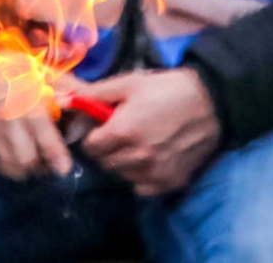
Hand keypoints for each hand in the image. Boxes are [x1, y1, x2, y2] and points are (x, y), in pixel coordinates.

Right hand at [0, 59, 77, 181]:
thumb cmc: (15, 69)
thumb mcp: (44, 72)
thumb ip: (70, 90)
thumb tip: (94, 104)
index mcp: (28, 102)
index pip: (45, 140)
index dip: (57, 159)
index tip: (64, 167)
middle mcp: (7, 119)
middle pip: (27, 160)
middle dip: (42, 168)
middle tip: (49, 164)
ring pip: (10, 166)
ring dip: (25, 170)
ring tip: (32, 161)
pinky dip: (6, 167)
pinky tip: (13, 158)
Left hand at [77, 67, 221, 195]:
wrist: (211, 104)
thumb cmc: (166, 89)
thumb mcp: (128, 84)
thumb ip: (93, 94)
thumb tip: (61, 99)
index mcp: (124, 131)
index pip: (90, 147)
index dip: (92, 135)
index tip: (101, 127)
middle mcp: (138, 157)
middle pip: (105, 163)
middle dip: (105, 149)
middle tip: (118, 134)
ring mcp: (156, 173)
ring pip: (122, 176)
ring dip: (122, 163)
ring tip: (135, 145)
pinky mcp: (171, 182)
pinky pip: (142, 187)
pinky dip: (140, 177)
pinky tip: (149, 159)